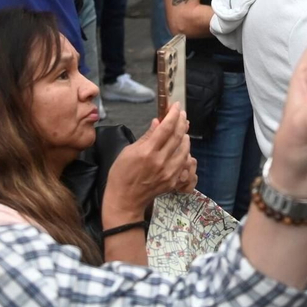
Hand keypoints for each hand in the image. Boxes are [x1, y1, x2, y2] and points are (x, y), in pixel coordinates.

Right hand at [105, 102, 196, 218]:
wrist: (125, 200)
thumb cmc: (121, 174)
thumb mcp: (128, 151)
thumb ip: (146, 136)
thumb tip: (158, 122)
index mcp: (147, 151)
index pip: (166, 128)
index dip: (173, 115)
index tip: (176, 106)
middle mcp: (161, 161)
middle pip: (178, 136)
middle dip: (182, 122)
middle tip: (182, 113)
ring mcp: (169, 172)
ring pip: (185, 149)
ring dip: (185, 136)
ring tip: (183, 129)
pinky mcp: (173, 181)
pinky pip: (183, 163)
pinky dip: (184, 152)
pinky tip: (182, 147)